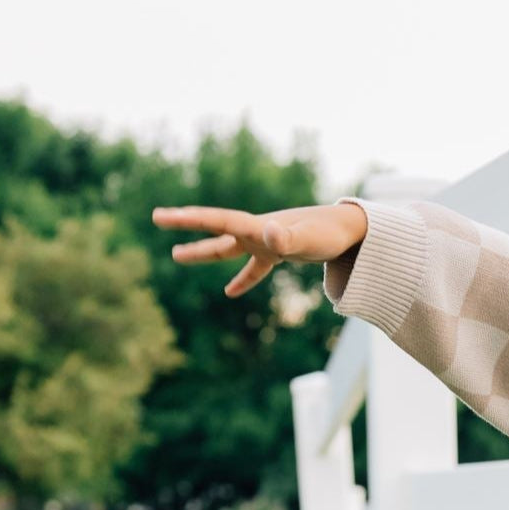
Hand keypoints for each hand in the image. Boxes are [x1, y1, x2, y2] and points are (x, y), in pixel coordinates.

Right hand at [151, 202, 367, 296]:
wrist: (351, 229)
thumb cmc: (330, 233)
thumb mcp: (307, 238)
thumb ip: (286, 237)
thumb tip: (268, 234)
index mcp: (258, 226)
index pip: (216, 221)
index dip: (188, 219)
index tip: (160, 216)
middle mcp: (257, 231)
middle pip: (216, 230)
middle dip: (187, 227)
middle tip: (157, 217)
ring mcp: (266, 241)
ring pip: (228, 248)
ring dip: (203, 252)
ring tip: (176, 256)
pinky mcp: (278, 253)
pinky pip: (254, 268)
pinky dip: (242, 279)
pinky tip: (229, 293)